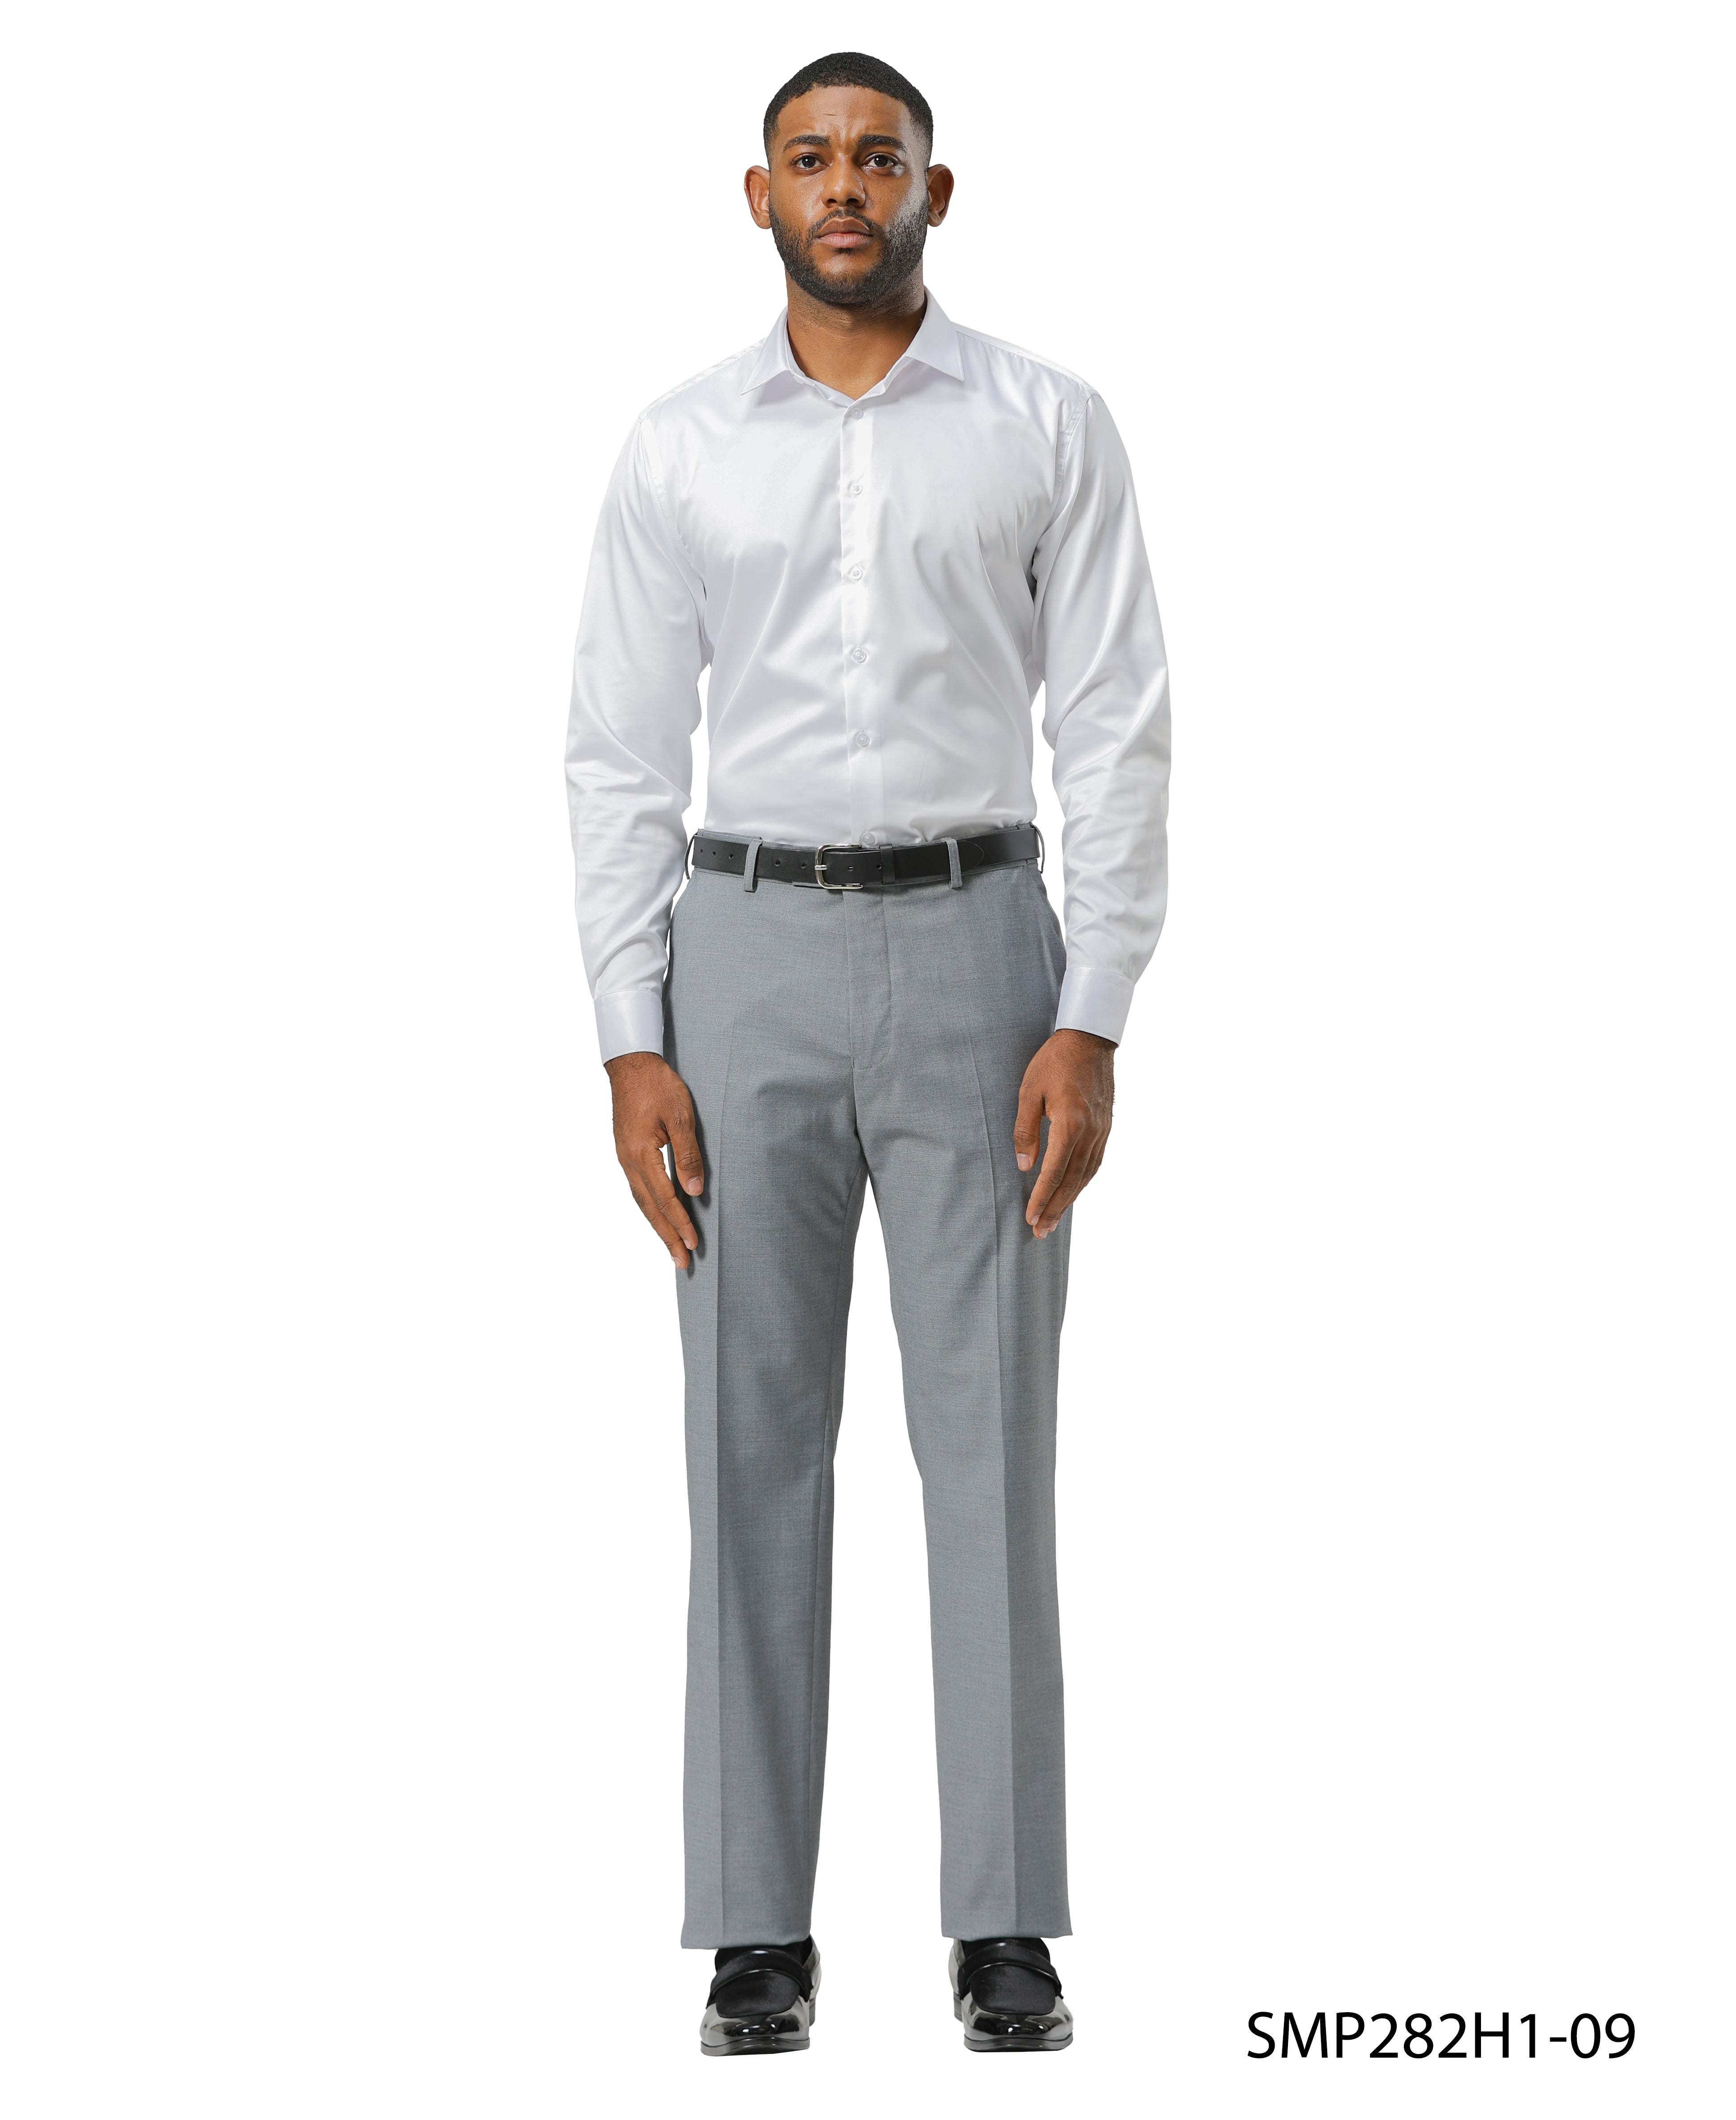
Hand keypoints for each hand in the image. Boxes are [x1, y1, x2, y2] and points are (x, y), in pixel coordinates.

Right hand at [604, 1051, 704, 1265]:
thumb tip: (694, 1189)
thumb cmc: (658, 1085)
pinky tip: (659, 1215)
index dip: (680, 1223)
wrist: (630, 1064)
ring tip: (672, 1247)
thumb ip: (687, 1153)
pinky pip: (639, 1189)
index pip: (665, 1197)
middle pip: (649, 1208)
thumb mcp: (680, 1115)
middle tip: (681, 1262)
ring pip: (642, 1201)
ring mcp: (624, 1158)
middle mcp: (629, 1161)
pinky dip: (650, 1208)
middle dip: (667, 1236)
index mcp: (641, 1154)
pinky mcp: (626, 1153)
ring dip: (658, 1226)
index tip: (693, 1244)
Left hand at [1013, 1028, 1115, 1238]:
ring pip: (1086, 1175)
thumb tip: (1023, 1166)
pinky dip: (1083, 1182)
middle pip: (1072, 1181)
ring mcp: (1102, 1130)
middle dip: (1055, 1209)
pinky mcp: (1107, 1126)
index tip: (1030, 1218)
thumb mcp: (1029, 1091)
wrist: (1090, 1038)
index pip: (1053, 1172)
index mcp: (1069, 1123)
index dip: (1041, 1198)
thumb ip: (1025, 1129)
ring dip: (1069, 1200)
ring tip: (1053, 1220)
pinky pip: (1095, 1162)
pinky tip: (1072, 1191)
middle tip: (1040, 1232)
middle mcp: (1090, 1132)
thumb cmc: (1054, 1061)